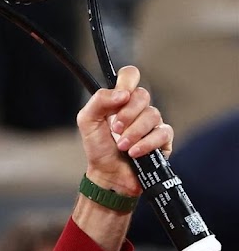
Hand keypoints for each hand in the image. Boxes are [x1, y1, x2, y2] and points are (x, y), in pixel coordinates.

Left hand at [76, 66, 172, 196]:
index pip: (130, 75)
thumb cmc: (99, 149)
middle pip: (143, 95)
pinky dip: (145, 144)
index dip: (127, 80)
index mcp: (120, 100)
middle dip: (127, 113)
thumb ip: (99, 101)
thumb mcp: (87, 122)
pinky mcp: (163, 139)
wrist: (108, 175)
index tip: (120, 97)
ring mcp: (152, 123)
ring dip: (133, 132)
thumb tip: (122, 93)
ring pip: (153, 114)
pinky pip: (162, 133)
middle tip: (115, 129)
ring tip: (122, 146)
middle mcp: (138, 109)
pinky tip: (134, 153)